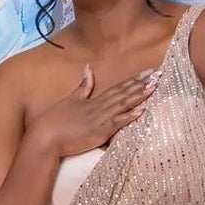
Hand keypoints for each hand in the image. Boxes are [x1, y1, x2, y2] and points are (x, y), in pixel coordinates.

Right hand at [28, 65, 161, 159]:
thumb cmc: (56, 121)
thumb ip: (83, 85)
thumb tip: (88, 68)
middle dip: (142, 84)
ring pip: (123, 105)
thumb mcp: (71, 99)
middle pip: (124, 93)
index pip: (118, 87)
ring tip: (154, 87)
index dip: (134, 80)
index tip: (148, 72)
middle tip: (158, 74)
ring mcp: (100, 119)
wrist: (46, 137)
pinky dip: (129, 116)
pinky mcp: (99, 132)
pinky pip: (117, 123)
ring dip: (139, 96)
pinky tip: (141, 110)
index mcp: (94, 100)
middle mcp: (99, 107)